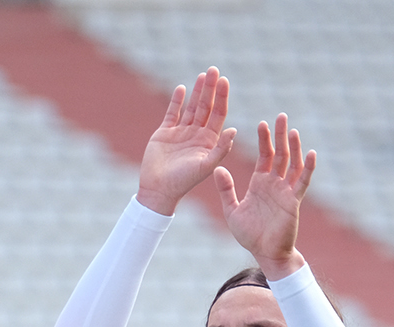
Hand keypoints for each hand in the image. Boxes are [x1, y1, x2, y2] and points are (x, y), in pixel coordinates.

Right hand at [137, 68, 235, 215]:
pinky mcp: (165, 133)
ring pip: (191, 107)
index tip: (224, 80)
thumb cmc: (185, 181)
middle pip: (206, 106)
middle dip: (210, 88)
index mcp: (209, 141)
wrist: (159, 189)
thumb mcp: (207, 166)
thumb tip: (235, 130)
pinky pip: (172, 113)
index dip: (222, 97)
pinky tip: (181, 89)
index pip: (218, 114)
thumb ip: (221, 149)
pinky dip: (176, 101)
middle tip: (214, 70)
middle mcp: (197, 134)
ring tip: (203, 74)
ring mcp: (181, 132)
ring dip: (197, 91)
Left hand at [214, 113, 315, 279]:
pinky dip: (308, 168)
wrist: (265, 253)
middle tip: (281, 116)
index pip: (264, 155)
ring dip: (294, 147)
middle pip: (280, 154)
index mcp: (260, 182)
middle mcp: (274, 183)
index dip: (264, 140)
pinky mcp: (294, 201)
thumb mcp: (231, 210)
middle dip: (280, 136)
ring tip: (292, 130)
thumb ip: (225, 190)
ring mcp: (286, 191)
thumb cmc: (249, 234)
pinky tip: (310, 154)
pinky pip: (302, 182)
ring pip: (292, 164)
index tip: (262, 123)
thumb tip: (216, 168)